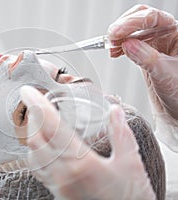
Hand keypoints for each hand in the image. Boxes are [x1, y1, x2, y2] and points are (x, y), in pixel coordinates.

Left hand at [20, 86, 155, 199]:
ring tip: (37, 120)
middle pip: (34, 139)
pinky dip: (34, 151)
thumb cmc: (129, 197)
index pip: (51, 127)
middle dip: (31, 117)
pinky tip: (41, 145)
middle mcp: (62, 173)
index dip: (37, 106)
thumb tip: (113, 110)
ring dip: (31, 133)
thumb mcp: (130, 163)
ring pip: (32, 154)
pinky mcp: (56, 191)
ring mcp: (57, 184)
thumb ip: (120, 134)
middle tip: (34, 103)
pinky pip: (37, 168)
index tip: (27, 92)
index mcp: (80, 163)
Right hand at [108, 4, 177, 149]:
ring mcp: (154, 43)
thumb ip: (146, 58)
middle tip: (111, 37)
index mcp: (176, 33)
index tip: (116, 33)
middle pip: (141, 18)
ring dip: (118, 36)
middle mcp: (165, 34)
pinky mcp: (144, 52)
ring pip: (132, 30)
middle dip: (123, 26)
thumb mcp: (164, 74)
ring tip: (111, 47)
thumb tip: (127, 44)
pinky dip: (118, 46)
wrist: (175, 107)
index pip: (152, 18)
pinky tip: (114, 52)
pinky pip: (128, 42)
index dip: (132, 23)